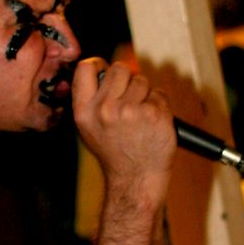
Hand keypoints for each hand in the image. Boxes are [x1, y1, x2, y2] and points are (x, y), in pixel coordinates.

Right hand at [72, 58, 175, 204]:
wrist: (136, 179)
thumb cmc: (114, 152)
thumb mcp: (88, 128)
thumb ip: (92, 98)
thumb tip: (103, 68)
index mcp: (84, 111)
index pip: (86, 67)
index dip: (99, 65)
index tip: (106, 72)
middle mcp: (105, 109)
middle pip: (120, 68)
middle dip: (127, 80)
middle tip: (128, 101)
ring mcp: (131, 111)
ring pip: (142, 80)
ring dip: (145, 94)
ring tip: (140, 117)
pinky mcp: (154, 114)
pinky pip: (159, 93)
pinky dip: (159, 105)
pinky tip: (152, 123)